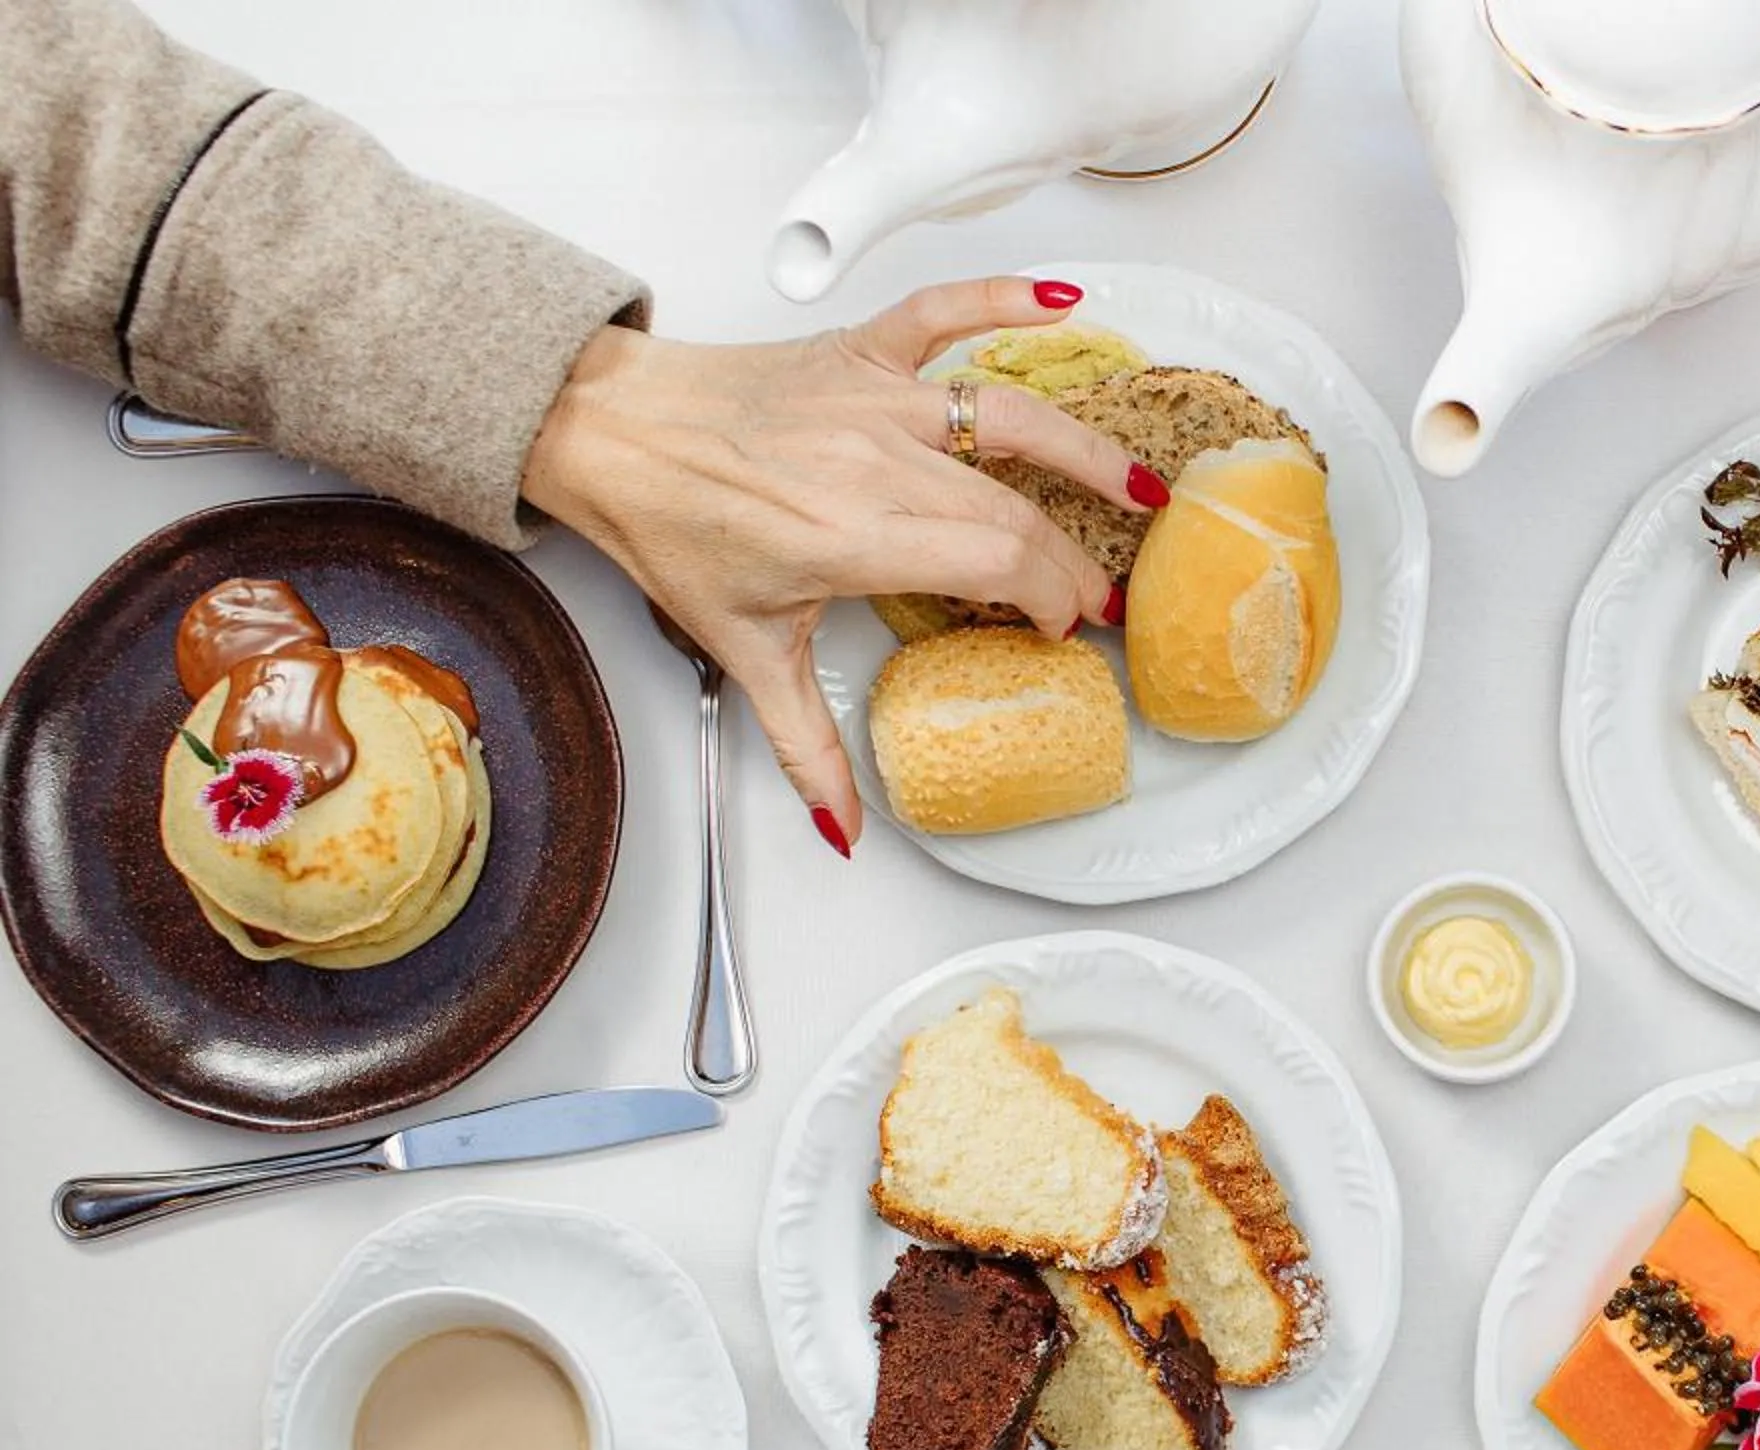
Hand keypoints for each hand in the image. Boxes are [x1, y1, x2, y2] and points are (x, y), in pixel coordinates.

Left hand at [521, 276, 1160, 851]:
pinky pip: (942, 311)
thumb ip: (807, 744)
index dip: (1049, 599)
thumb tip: (841, 826)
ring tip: (1139, 487)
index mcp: (856, 535)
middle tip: (1093, 597)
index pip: (1001, 562)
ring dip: (1087, 452)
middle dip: (1072, 560)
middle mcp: (876, 461)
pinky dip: (1003, 298)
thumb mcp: (743, 650)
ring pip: (1010, 418)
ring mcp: (873, 400)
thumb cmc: (671, 525)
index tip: (1055, 630)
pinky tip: (1062, 303)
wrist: (605, 432)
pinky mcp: (857, 352)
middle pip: (1018, 508)